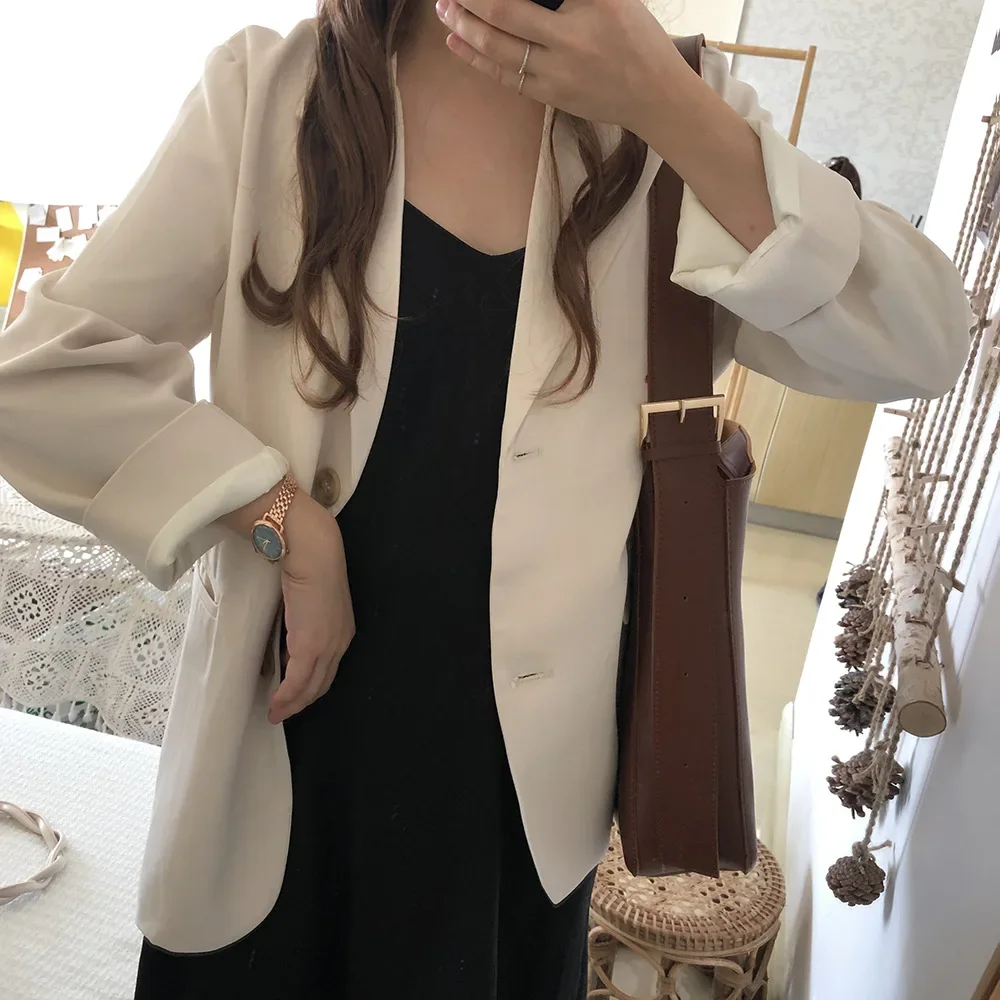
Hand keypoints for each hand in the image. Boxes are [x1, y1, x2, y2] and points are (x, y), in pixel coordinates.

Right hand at [268, 493, 354, 724]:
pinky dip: (285, 698)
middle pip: (322, 682)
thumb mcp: (308, 598)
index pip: (328, 666)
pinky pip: (297, 682)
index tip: (293, 693)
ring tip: (275, 713)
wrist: (312, 552)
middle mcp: (340, 642)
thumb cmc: (307, 565)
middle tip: (282, 711)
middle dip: (302, 700)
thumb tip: (286, 633)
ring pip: (311, 687)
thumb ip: (302, 617)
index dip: (311, 684)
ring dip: (292, 704)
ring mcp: (327, 647)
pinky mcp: (310, 648)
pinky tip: (274, 706)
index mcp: (342, 629)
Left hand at [435, 0, 692, 137]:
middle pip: (507, 13)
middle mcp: (572, 39)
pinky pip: (506, 75)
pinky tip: (457, 43)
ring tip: (445, 11)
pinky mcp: (551, 95)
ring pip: (500, 48)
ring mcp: (558, 72)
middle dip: (472, 0)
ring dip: (466, 28)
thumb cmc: (636, 39)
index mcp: (593, 5)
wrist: (655, 97)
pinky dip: (478, 58)